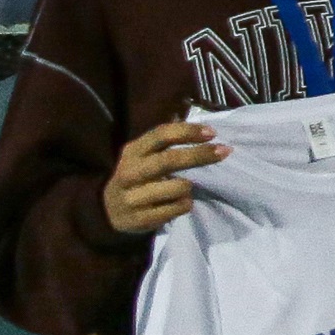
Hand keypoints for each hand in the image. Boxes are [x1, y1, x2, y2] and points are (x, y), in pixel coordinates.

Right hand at [104, 120, 225, 234]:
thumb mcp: (143, 155)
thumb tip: (193, 115)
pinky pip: (177, 208)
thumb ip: (165, 140)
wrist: (109, 211)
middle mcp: (129, 172)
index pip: (160, 135)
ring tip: (183, 189)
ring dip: (189, 187)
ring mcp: (132, 197)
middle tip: (225, 151)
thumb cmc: (138, 177)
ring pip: (178, 187)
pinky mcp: (140, 218)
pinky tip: (177, 204)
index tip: (213, 133)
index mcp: (133, 151)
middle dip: (200, 154)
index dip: (188, 131)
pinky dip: (185, 204)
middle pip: (170, 159)